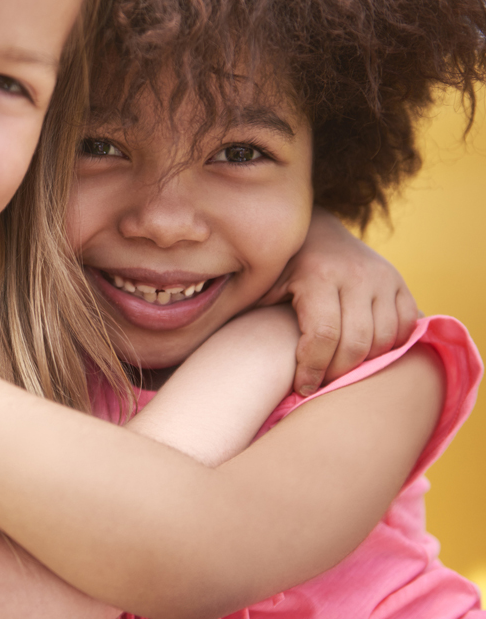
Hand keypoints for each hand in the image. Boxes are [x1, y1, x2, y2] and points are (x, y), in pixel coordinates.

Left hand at [259, 208, 417, 394]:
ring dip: (364, 364)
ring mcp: (382, 276)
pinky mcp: (398, 281)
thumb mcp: (258, 285)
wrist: (313, 230)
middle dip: (337, 373)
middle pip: (357, 344)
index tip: (302, 388)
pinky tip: (363, 354)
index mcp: (317, 273)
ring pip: (385, 340)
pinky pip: (405, 326)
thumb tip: (213, 352)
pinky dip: (389, 347)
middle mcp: (355, 273)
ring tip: (338, 370)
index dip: (313, 370)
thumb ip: (244, 311)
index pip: (323, 337)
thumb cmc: (277, 268)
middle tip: (320, 385)